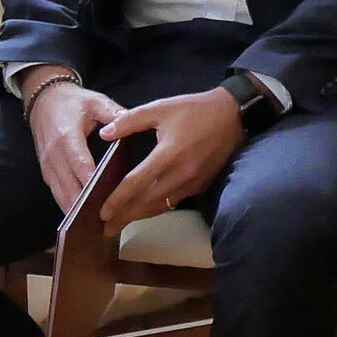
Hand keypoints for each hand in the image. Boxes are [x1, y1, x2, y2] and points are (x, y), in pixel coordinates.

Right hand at [27, 78, 123, 213]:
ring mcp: (47, 166)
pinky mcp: (47, 171)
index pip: (79, 163)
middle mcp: (53, 155)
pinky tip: (84, 218)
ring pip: (60, 194)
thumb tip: (131, 123)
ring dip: (76, 210)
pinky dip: (68, 205)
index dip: (90, 180)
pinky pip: (57, 193)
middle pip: (68, 186)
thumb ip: (113, 114)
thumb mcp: (96, 101)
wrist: (44, 100)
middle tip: (106, 220)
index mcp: (66, 137)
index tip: (105, 196)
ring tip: (96, 227)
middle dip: (85, 204)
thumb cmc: (73, 102)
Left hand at [98, 89, 245, 231]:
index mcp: (169, 154)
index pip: (137, 183)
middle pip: (147, 202)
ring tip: (122, 224)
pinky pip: (174, 200)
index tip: (102, 212)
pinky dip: (157, 207)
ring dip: (140, 216)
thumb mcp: (160, 108)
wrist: (233, 115)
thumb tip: (104, 134)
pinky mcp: (201, 184)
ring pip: (161, 205)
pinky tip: (145, 209)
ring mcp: (193, 182)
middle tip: (106, 228)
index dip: (118, 199)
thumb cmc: (195, 110)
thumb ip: (129, 121)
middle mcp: (181, 173)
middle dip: (125, 216)